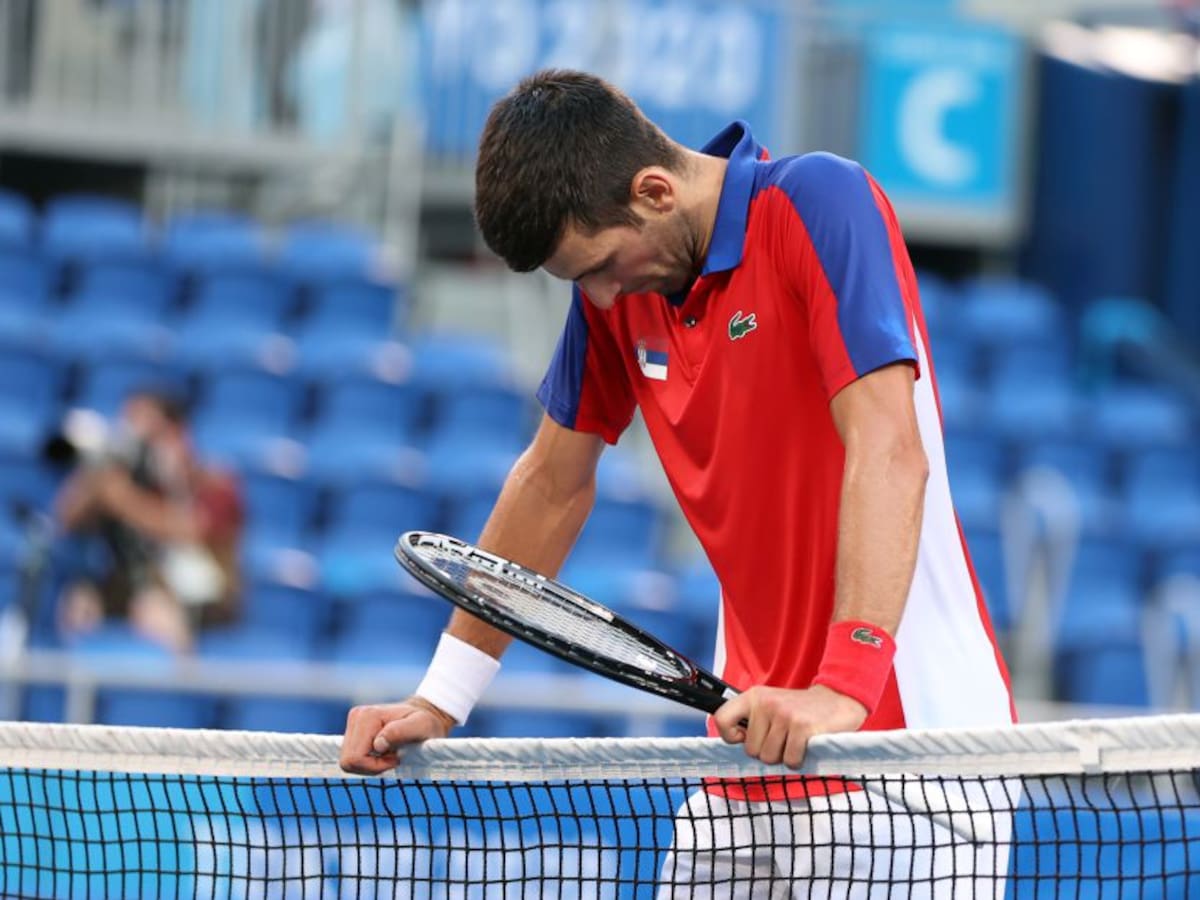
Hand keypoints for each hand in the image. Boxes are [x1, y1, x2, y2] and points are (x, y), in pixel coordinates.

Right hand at [339, 697, 455, 774]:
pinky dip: (367, 761)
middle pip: (348, 761)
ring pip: (348, 761)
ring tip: (390, 754)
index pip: (355, 758)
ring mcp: (353, 722)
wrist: (425, 714)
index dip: (376, 766)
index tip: (397, 758)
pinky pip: (351, 758)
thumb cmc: (426, 722)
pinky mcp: (353, 730)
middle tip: (393, 758)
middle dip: (371, 767)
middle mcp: (356, 716)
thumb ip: (401, 732)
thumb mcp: (421, 726)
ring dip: (370, 764)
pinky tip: (383, 752)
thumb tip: (378, 745)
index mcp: (367, 716)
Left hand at [712, 684, 867, 769]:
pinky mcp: (802, 727)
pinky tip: (805, 747)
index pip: (722, 718)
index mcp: (754, 697)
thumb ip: (753, 722)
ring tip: (794, 741)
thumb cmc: (801, 710)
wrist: (839, 700)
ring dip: (783, 757)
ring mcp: (784, 714)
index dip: (729, 736)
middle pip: (751, 750)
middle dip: (767, 752)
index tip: (744, 738)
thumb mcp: (771, 706)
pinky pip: (790, 760)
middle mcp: (766, 703)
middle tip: (783, 740)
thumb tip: (736, 746)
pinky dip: (798, 761)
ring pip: (769, 758)